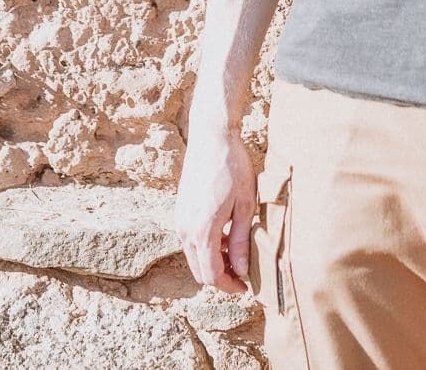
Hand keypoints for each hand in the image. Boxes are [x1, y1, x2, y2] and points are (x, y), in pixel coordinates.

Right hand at [173, 125, 256, 292]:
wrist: (211, 138)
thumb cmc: (233, 168)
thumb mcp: (245, 206)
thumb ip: (240, 241)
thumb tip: (241, 271)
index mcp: (202, 231)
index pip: (212, 275)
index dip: (230, 287)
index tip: (246, 287)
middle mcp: (184, 230)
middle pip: (200, 271)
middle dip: (221, 278)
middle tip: (244, 275)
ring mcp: (179, 220)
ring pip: (194, 257)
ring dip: (213, 262)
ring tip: (238, 253)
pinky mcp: (179, 211)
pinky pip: (190, 241)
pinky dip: (206, 247)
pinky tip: (226, 235)